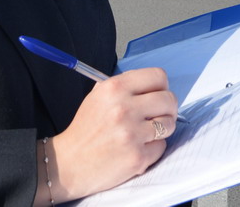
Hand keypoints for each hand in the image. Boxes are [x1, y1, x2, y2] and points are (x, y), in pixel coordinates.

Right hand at [44, 67, 177, 201]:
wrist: (70, 162)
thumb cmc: (86, 129)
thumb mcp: (97, 97)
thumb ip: (124, 87)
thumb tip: (154, 86)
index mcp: (114, 88)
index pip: (158, 76)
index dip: (162, 86)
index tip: (157, 94)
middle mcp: (124, 108)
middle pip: (169, 99)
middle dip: (167, 108)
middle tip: (158, 115)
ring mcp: (132, 133)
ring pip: (169, 124)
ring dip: (163, 128)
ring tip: (147, 132)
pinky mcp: (138, 157)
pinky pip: (162, 147)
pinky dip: (153, 148)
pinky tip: (138, 148)